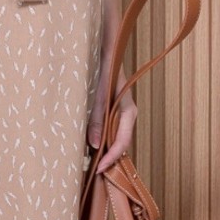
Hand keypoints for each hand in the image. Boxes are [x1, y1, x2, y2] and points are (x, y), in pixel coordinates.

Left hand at [86, 28, 137, 173]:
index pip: (123, 143)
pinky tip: (90, 142)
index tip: (99, 169)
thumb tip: (94, 145)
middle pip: (121, 143)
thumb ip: (96, 118)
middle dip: (109, 158)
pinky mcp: (113, 108)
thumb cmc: (104, 69)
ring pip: (115, 137)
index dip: (111, 158)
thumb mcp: (98, 93)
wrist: (106, 48)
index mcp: (129, 112)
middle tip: (93, 172)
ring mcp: (120, 112)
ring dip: (104, 148)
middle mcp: (127, 114)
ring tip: (90, 161)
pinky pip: (109, 128)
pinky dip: (101, 137)